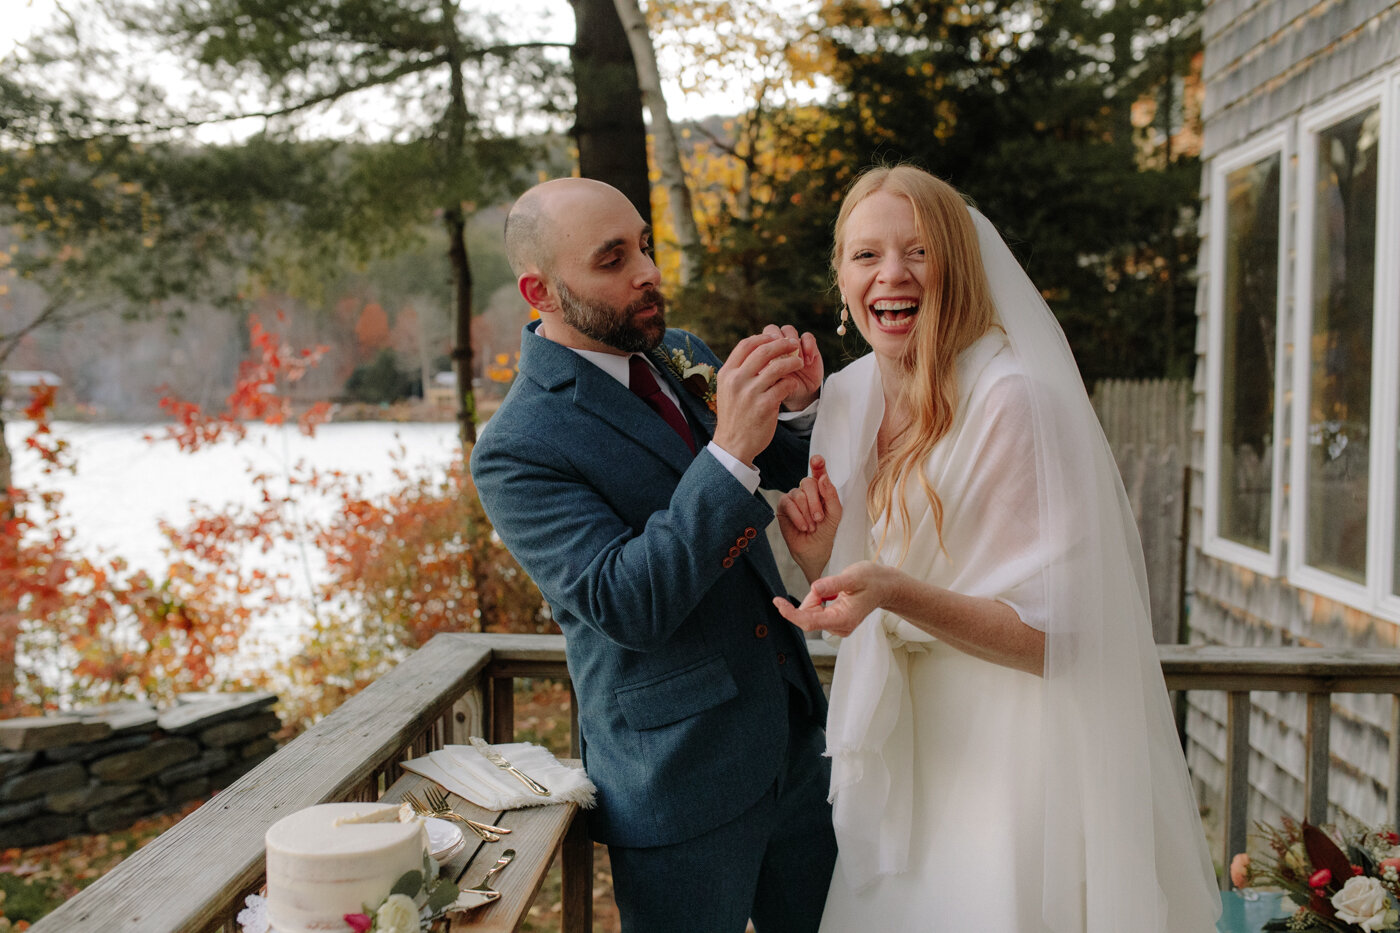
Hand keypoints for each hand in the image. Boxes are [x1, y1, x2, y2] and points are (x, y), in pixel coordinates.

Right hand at [711, 333, 805, 465]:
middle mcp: (737, 380)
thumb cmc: (734, 416)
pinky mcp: (764, 406)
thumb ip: (739, 372)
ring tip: (800, 362)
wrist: (732, 444)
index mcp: (727, 373)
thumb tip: (756, 352)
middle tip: (793, 343)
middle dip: (782, 344)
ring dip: (792, 361)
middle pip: (763, 351)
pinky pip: (785, 386)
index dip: (762, 337)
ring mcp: (750, 393)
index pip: (745, 345)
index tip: (773, 337)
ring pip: (777, 367)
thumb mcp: (727, 390)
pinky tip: (793, 385)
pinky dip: (792, 383)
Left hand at [762, 324, 822, 410]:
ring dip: (793, 344)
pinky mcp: (808, 345)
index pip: (758, 339)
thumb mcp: (768, 386)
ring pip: (789, 330)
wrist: (799, 395)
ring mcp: (792, 344)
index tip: (768, 362)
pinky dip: (808, 346)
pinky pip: (807, 336)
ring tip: (798, 363)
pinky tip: (808, 362)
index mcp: (762, 352)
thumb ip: (763, 375)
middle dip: (777, 342)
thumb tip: (761, 369)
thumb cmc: (779, 391)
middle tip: (783, 357)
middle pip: (772, 329)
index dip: (763, 346)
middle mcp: (776, 345)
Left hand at [772, 560, 893, 636]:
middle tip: (829, 585)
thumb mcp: (853, 576)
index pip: (809, 621)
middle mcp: (839, 627)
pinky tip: (836, 595)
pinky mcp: (835, 622)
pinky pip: (817, 612)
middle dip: (812, 598)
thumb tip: (814, 588)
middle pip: (808, 615)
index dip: (790, 613)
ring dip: (817, 598)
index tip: (777, 602)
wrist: (884, 586)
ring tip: (837, 589)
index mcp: (843, 619)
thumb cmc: (871, 580)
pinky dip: (820, 600)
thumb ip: (832, 584)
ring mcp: (837, 627)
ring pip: (811, 613)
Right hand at [776, 455, 841, 581]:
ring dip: (807, 513)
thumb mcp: (834, 514)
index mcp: (822, 489)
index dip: (818, 465)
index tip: (817, 460)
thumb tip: (822, 477)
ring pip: (799, 495)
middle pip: (808, 483)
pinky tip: (803, 527)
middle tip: (819, 519)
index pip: (819, 472)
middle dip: (815, 502)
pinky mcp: (783, 506)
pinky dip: (798, 517)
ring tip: (812, 527)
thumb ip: (830, 495)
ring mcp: (794, 497)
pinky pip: (789, 504)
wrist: (815, 550)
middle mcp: (807, 490)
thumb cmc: (826, 531)